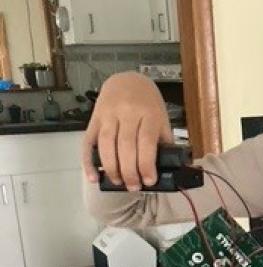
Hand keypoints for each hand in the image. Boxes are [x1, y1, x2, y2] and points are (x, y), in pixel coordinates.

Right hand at [81, 72, 172, 190]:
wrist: (127, 79)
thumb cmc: (148, 103)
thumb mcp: (161, 117)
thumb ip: (163, 140)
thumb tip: (169, 167)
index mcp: (148, 114)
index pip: (146, 142)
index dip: (146, 164)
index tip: (149, 181)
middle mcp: (127, 113)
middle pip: (125, 146)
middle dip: (129, 171)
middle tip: (133, 187)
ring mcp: (108, 115)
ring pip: (106, 144)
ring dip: (111, 168)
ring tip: (118, 182)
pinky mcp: (94, 118)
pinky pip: (88, 142)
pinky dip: (88, 161)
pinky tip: (93, 176)